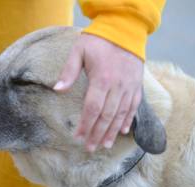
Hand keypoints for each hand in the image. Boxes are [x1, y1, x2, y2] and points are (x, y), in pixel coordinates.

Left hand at [53, 33, 143, 151]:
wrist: (125, 30)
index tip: (78, 137)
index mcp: (101, 79)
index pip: (92, 108)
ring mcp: (129, 87)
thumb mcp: (79, 51)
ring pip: (120, 115)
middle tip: (91, 147)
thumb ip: (68, 71)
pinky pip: (133, 106)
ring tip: (106, 145)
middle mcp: (117, 86)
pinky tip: (123, 131)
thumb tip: (57, 90)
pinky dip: (128, 120)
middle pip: (106, 116)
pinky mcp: (137, 85)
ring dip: (112, 132)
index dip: (85, 125)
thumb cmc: (99, 41)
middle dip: (97, 134)